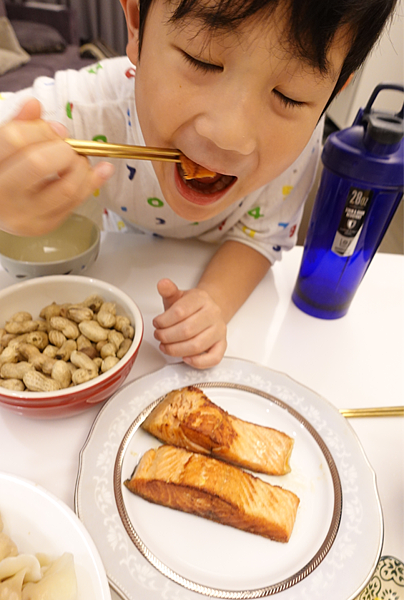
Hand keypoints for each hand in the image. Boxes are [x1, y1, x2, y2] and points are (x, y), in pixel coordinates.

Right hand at [0, 98, 113, 234]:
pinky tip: (101, 170)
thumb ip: (17, 125)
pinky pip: (75, 203)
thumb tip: (35, 104)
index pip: (15, 139)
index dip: (41, 130)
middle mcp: (4, 195)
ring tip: (77, 160)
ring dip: (81, 168)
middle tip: (67, 147)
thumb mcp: (1, 147)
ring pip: (66, 188)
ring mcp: (25, 215)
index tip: (54, 131)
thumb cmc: (2, 172)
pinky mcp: (44, 226)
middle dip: (63, 149)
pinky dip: (91, 183)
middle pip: (40, 163)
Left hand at [153, 278, 226, 368]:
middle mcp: (213, 314)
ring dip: (176, 350)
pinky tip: (185, 358)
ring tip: (165, 347)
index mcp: (201, 299)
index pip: (180, 311)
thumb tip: (162, 284)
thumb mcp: (178, 296)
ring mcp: (219, 330)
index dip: (164, 321)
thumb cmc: (190, 306)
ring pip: (197, 345)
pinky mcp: (222, 344)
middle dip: (167, 336)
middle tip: (158, 336)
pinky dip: (199, 362)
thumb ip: (168, 291)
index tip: (156, 323)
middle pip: (187, 330)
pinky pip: (214, 357)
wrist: (208, 310)